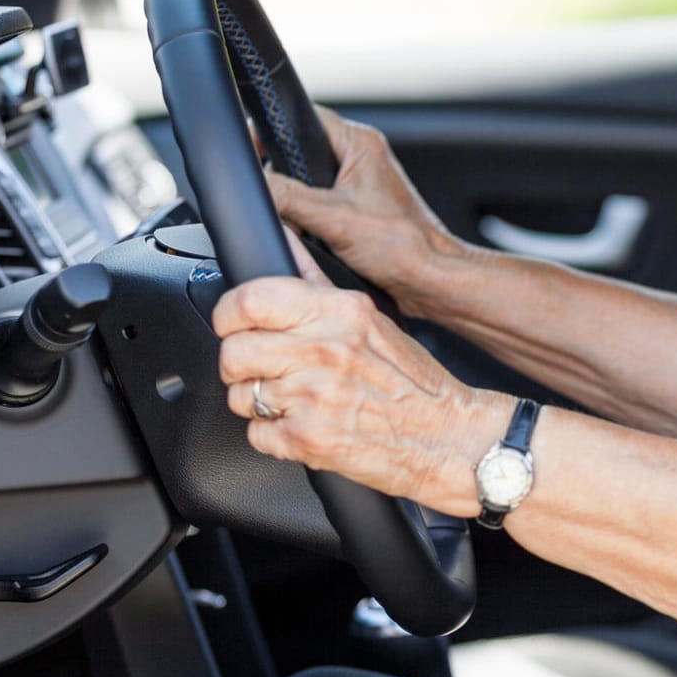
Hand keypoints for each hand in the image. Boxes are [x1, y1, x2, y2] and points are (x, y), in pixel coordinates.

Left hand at [214, 273, 500, 513]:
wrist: (448, 436)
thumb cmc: (414, 381)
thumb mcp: (369, 318)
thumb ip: (316, 281)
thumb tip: (285, 237)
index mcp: (338, 313)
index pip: (250, 299)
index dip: (228, 314)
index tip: (232, 323)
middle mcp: (322, 351)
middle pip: (234, 351)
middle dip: (240, 365)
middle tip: (261, 369)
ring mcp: (313, 396)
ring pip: (240, 396)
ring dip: (258, 403)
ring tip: (292, 400)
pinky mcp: (308, 439)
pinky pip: (257, 434)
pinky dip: (274, 435)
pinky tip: (303, 425)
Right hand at [265, 106, 458, 316]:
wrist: (429, 280)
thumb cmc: (402, 246)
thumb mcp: (331, 217)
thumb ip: (286, 196)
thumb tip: (252, 185)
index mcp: (360, 143)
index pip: (301, 117)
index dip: (270, 132)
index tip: (250, 152)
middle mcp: (361, 158)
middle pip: (300, 152)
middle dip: (282, 176)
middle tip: (281, 199)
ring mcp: (360, 184)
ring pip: (308, 182)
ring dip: (297, 202)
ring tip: (305, 223)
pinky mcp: (359, 209)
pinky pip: (319, 205)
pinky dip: (309, 220)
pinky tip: (314, 237)